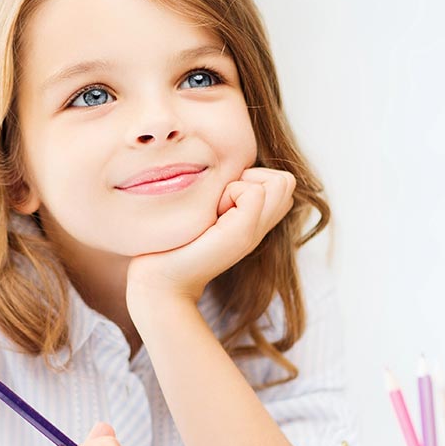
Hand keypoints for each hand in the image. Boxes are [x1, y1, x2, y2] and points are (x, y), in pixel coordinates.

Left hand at [126, 167, 295, 305]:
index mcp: (256, 220)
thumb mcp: (210, 206)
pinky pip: (256, 191)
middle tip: (217, 205)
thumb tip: (241, 166)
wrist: (159, 278)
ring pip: (277, 182)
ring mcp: (256, 232)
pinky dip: (230, 194)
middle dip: (248, 180)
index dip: (250, 179)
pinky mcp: (243, 234)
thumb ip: (231, 187)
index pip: (281, 181)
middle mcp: (261, 228)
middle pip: (285, 181)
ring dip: (239, 186)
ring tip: (213, 212)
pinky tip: (210, 219)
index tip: (218, 201)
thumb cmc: (176, 239)